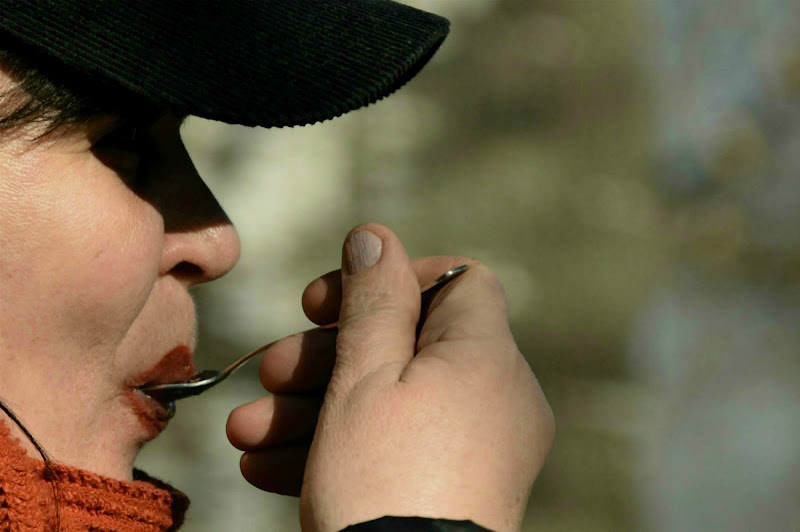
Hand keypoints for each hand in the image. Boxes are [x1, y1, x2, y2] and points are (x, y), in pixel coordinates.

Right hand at [226, 224, 553, 531]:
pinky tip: (269, 465)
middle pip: (406, 345)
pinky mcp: (456, 487)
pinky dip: (341, 448)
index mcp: (486, 356)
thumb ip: (373, 301)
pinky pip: (399, 448)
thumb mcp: (364, 377)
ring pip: (390, 401)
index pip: (455, 283)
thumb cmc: (383, 480)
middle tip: (269, 369)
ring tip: (247, 432)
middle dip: (325, 356)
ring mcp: (478, 447)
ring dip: (314, 409)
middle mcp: (495, 397)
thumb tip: (375, 236)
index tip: (328, 302)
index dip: (390, 280)